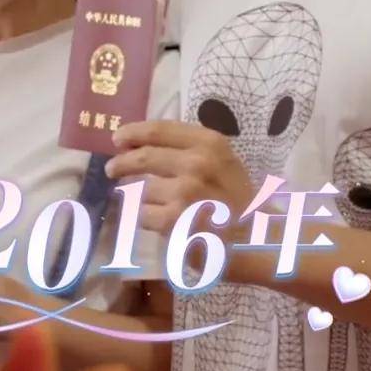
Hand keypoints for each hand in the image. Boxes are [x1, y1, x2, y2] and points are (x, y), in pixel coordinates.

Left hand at [105, 120, 254, 241]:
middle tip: (112, 168)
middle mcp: (197, 163)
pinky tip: (152, 219)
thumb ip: (188, 148)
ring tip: (137, 197)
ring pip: (139, 188)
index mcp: (209, 142)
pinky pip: (142, 214)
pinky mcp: (175, 221)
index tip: (118, 138)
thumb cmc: (238, 198)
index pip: (158, 130)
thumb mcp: (222, 160)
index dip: (132, 132)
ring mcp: (185, 192)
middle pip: (142, 156)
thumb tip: (140, 143)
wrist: (257, 240)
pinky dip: (142, 217)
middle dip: (121, 162)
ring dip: (132, 193)